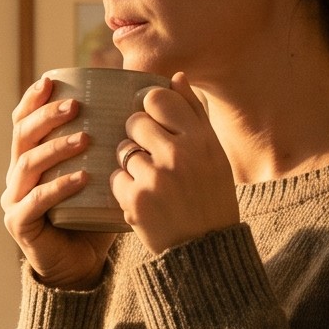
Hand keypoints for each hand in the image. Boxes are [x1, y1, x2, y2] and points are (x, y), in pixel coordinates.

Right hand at [0, 76, 114, 290]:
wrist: (83, 267)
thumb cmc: (95, 216)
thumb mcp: (104, 174)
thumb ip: (113, 145)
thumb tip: (147, 108)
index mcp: (31, 159)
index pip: (24, 122)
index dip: (33, 100)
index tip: (51, 80)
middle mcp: (17, 176)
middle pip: (22, 137)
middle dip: (46, 117)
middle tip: (75, 106)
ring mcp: (14, 200)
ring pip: (27, 165)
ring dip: (56, 148)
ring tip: (85, 139)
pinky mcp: (19, 224)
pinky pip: (36, 201)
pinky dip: (59, 187)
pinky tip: (81, 178)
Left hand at [112, 73, 239, 256]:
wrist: (204, 251)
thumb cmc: (210, 197)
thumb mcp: (213, 154)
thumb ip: (194, 114)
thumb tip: (176, 77)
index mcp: (201, 139)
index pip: (158, 98)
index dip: (150, 107)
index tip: (154, 121)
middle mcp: (179, 154)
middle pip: (135, 121)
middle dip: (137, 136)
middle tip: (152, 156)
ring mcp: (155, 177)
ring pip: (123, 150)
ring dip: (131, 164)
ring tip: (153, 182)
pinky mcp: (135, 200)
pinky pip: (115, 178)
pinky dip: (124, 188)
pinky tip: (144, 200)